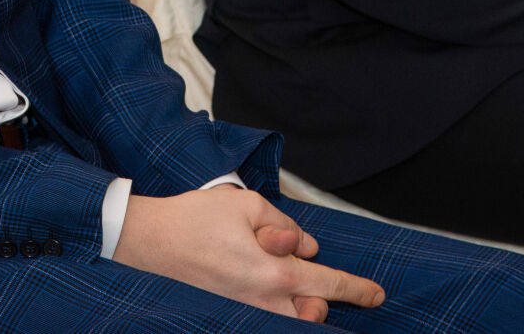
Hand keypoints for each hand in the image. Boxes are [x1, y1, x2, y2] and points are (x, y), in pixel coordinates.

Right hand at [115, 187, 385, 321]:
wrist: (146, 244)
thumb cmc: (194, 220)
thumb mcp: (247, 205)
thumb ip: (285, 225)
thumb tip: (307, 246)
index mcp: (274, 274)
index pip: (328, 284)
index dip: (357, 289)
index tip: (377, 295)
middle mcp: (263, 302)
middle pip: (312, 312)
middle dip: (320, 295)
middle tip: (296, 264)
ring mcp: (243, 313)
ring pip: (288, 318)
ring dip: (295, 302)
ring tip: (273, 272)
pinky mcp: (226, 314)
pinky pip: (262, 316)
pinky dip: (271, 305)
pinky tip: (256, 282)